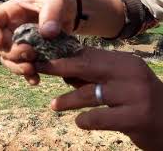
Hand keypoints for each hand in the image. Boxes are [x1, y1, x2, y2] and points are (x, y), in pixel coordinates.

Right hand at [0, 0, 76, 84]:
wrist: (71, 13)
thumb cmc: (61, 1)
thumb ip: (52, 12)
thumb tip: (46, 33)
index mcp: (9, 12)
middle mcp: (9, 30)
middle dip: (11, 53)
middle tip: (30, 53)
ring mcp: (17, 44)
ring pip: (8, 60)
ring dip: (17, 67)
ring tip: (32, 70)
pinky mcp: (29, 56)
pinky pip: (23, 68)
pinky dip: (28, 76)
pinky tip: (36, 80)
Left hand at [35, 48, 162, 149]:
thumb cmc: (138, 101)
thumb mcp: (118, 83)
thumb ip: (92, 77)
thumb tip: (63, 72)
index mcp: (125, 62)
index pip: (89, 54)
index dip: (63, 56)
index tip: (43, 55)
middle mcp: (130, 74)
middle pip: (86, 66)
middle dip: (59, 67)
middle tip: (39, 67)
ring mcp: (134, 94)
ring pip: (89, 93)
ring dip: (67, 100)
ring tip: (53, 105)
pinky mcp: (135, 117)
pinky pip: (99, 117)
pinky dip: (85, 120)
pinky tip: (80, 122)